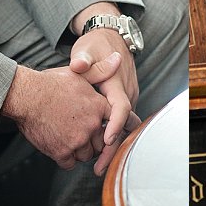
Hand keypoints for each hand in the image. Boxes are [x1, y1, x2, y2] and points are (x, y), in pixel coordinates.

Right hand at [0, 60, 122, 169]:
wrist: (27, 96)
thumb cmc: (50, 84)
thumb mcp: (79, 74)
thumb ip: (101, 70)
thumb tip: (118, 59)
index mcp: (98, 106)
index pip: (120, 121)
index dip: (121, 127)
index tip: (122, 132)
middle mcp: (91, 125)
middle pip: (103, 142)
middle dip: (95, 140)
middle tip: (84, 133)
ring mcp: (77, 140)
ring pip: (87, 155)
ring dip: (80, 150)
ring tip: (70, 138)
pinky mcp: (62, 151)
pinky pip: (71, 163)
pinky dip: (66, 158)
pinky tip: (60, 147)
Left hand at [70, 27, 140, 174]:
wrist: (110, 36)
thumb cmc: (95, 44)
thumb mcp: (87, 49)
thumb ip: (83, 59)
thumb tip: (78, 65)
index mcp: (117, 83)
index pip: (121, 108)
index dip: (114, 124)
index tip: (105, 140)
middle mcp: (126, 92)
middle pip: (124, 125)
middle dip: (112, 148)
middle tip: (98, 168)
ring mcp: (126, 97)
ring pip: (123, 127)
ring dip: (112, 146)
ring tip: (98, 167)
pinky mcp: (122, 100)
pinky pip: (120, 122)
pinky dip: (111, 137)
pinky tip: (99, 151)